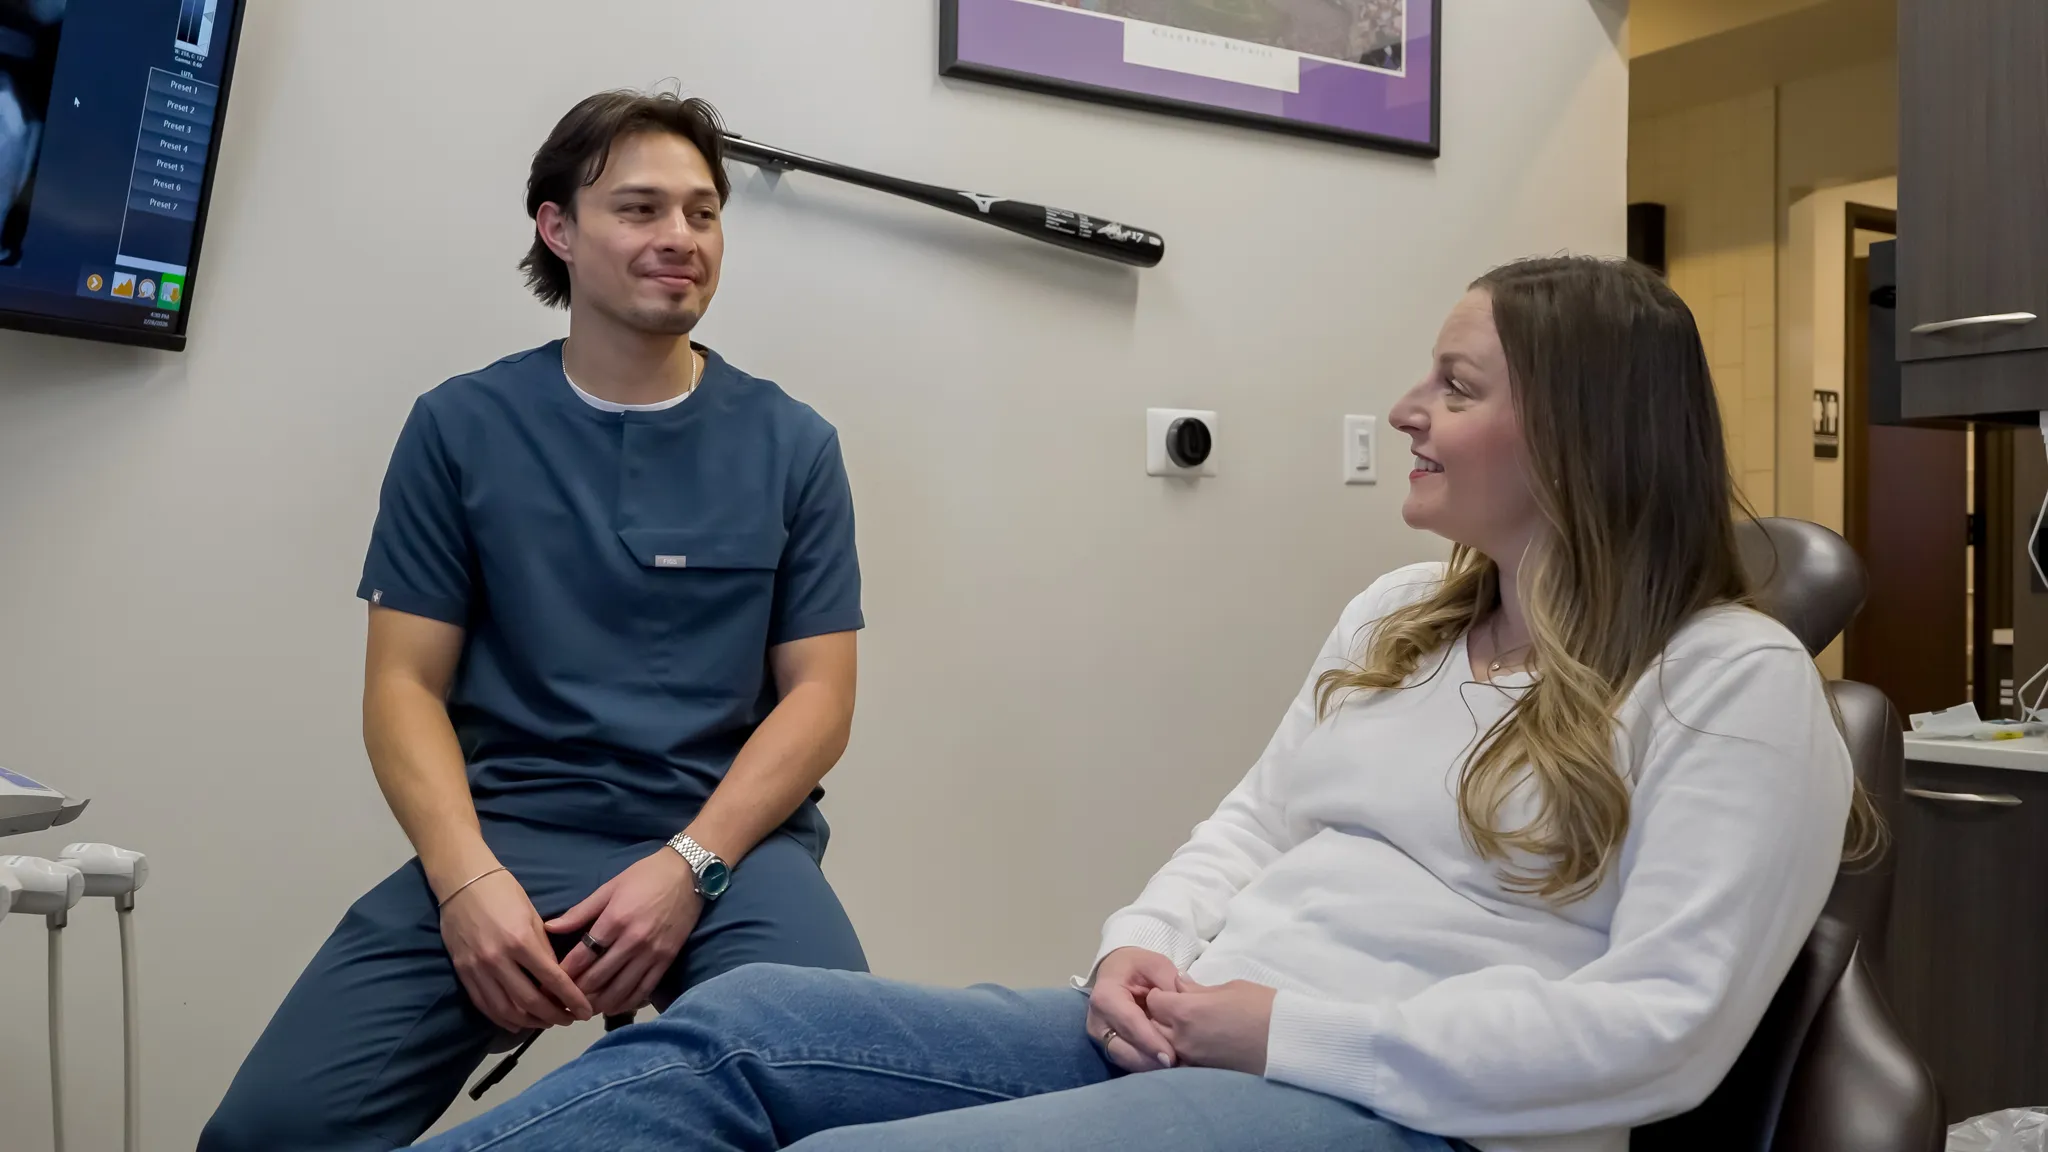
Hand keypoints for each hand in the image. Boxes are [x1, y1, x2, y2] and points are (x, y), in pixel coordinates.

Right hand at [438, 868, 593, 1032]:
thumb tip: (557, 978)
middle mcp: (498, 960)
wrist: (461, 882)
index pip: (553, 980)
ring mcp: (477, 969)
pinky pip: (485, 1005)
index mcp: (521, 941)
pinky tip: (519, 1022)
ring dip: (531, 1022)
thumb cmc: (503, 892)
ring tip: (548, 1022)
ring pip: (506, 1010)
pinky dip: (503, 1019)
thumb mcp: (532, 915)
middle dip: (554, 1016)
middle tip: (570, 1019)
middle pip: (530, 1002)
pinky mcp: (463, 973)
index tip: (586, 1011)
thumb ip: (544, 948)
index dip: (572, 999)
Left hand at [547, 849, 703, 1016]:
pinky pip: (643, 990)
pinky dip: (625, 1003)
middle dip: (576, 993)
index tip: (549, 983)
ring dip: (598, 1003)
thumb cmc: (645, 876)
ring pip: (619, 990)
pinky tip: (611, 1007)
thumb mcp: (609, 887)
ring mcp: (652, 953)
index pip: (582, 957)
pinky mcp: (667, 961)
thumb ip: (580, 912)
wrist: (688, 874)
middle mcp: (633, 941)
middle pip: (598, 978)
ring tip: (583, 1008)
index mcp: (615, 920)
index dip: (562, 974)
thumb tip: (549, 928)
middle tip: (561, 1000)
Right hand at [1085, 947, 1179, 1072]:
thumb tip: (1184, 1008)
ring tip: (1176, 1069)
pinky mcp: (1107, 1048)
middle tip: (1179, 1066)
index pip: (1129, 1023)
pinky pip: (1126, 1062)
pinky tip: (1166, 1067)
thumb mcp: (1155, 965)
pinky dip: (1146, 1067)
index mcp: (1105, 995)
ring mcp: (1100, 1038)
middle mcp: (1097, 1021)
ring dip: (1149, 1067)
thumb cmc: (1137, 968)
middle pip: (1123, 1049)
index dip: (1149, 1041)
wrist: (1117, 973)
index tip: (1171, 1057)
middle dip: (1150, 1061)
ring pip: (1124, 1060)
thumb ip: (1169, 984)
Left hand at [1146, 976, 1277, 1075]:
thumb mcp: (1229, 988)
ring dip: (1168, 1034)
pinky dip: (1181, 1051)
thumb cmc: (1262, 1008)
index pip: (1154, 1000)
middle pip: (1153, 1024)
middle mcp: (1182, 1038)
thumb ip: (1198, 989)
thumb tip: (1180, 984)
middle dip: (1160, 1014)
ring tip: (1188, 1025)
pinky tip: (1197, 1043)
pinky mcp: (1203, 1073)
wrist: (1287, 1043)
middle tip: (1178, 1007)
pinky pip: (1180, 1060)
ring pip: (1163, 1045)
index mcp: (1186, 1011)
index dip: (1161, 993)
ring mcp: (1191, 1059)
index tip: (1173, 991)